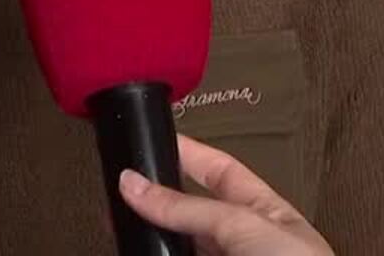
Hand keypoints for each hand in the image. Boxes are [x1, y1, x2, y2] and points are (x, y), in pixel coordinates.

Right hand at [118, 135, 333, 255]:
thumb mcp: (243, 225)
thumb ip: (189, 207)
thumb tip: (138, 184)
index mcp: (264, 212)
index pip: (219, 170)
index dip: (189, 153)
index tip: (154, 139)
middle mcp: (244, 242)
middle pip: (192, 215)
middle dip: (159, 203)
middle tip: (122, 193)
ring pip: (180, 249)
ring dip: (152, 241)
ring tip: (120, 229)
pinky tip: (138, 251)